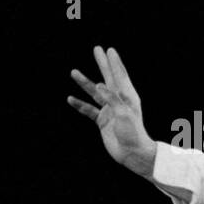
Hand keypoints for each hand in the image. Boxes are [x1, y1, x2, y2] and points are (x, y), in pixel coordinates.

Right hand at [68, 46, 156, 176]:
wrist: (132, 154)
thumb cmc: (133, 133)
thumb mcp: (124, 114)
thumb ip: (112, 99)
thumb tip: (98, 86)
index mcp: (128, 97)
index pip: (120, 75)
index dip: (114, 62)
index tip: (109, 50)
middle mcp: (119, 101)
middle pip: (108, 78)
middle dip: (102, 64)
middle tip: (97, 49)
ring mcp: (110, 110)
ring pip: (95, 93)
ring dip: (85, 83)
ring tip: (73, 72)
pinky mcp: (102, 121)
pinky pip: (89, 110)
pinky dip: (80, 104)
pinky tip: (70, 99)